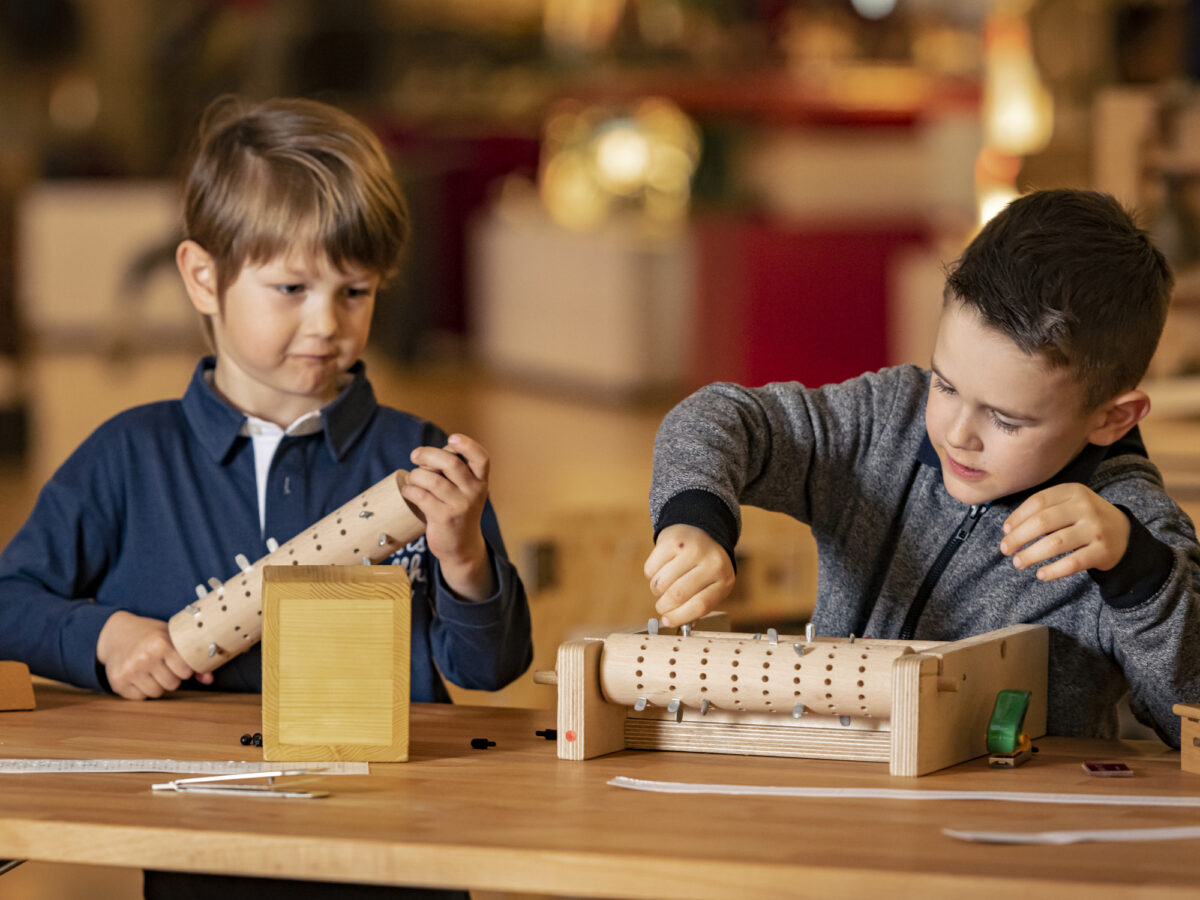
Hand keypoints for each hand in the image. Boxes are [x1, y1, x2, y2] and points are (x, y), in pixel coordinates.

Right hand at [96, 611, 213, 699]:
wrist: (115, 634)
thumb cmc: (150, 635)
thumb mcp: (171, 638)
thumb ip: (191, 659)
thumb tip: (210, 680)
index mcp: (160, 643)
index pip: (185, 671)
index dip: (184, 669)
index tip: (179, 663)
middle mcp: (144, 657)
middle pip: (172, 685)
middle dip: (171, 677)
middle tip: (163, 665)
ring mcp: (129, 671)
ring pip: (156, 693)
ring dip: (157, 685)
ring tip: (151, 670)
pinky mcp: (117, 683)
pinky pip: (140, 697)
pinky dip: (141, 690)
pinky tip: (138, 675)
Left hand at [402, 433, 494, 600]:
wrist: (461, 548)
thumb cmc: (459, 513)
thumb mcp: (467, 492)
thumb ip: (455, 474)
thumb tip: (425, 455)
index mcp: (481, 482)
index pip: (481, 458)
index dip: (467, 445)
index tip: (452, 438)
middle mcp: (473, 492)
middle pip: (451, 463)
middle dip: (428, 454)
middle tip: (415, 455)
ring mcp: (460, 506)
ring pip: (432, 479)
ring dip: (415, 475)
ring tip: (411, 479)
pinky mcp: (444, 518)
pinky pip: (421, 496)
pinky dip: (410, 490)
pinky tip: (408, 491)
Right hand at [643, 524, 734, 626]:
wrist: (702, 529)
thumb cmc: (705, 566)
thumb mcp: (712, 585)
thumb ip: (697, 606)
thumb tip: (672, 622)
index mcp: (724, 578)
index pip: (700, 605)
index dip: (680, 617)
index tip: (667, 621)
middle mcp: (710, 562)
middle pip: (677, 595)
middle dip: (664, 606)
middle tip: (662, 606)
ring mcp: (691, 549)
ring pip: (661, 583)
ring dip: (657, 591)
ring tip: (663, 586)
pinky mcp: (672, 540)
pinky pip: (651, 569)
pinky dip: (651, 575)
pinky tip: (661, 569)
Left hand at [1000, 483, 1130, 580]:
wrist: (1125, 534)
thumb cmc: (1084, 519)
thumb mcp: (1068, 504)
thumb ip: (1042, 510)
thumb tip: (1008, 529)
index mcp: (1073, 491)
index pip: (1038, 501)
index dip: (1017, 517)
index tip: (1005, 531)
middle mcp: (1085, 507)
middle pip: (1042, 522)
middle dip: (1018, 537)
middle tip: (1005, 549)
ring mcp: (1096, 529)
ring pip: (1055, 543)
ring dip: (1031, 555)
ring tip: (1018, 562)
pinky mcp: (1103, 551)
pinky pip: (1073, 563)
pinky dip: (1054, 570)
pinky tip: (1041, 575)